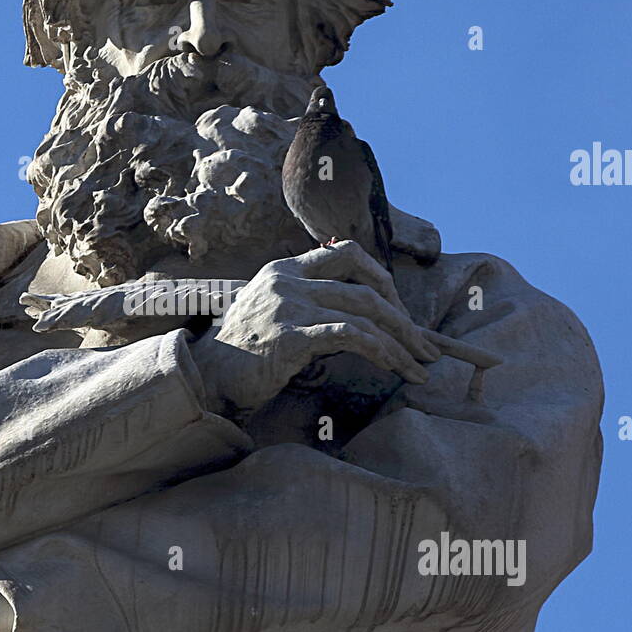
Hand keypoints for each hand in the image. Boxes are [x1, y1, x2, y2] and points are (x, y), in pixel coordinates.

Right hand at [189, 241, 438, 418]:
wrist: (206, 378)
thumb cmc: (243, 352)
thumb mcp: (270, 310)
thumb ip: (304, 299)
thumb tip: (356, 308)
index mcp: (284, 270)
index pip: (347, 253)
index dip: (382, 278)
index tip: (400, 311)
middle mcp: (288, 280)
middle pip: (366, 288)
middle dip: (405, 321)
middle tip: (425, 348)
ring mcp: (289, 306)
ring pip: (366, 312)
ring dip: (400, 342)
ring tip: (418, 367)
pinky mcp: (291, 335)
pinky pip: (350, 336)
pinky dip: (380, 350)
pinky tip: (394, 366)